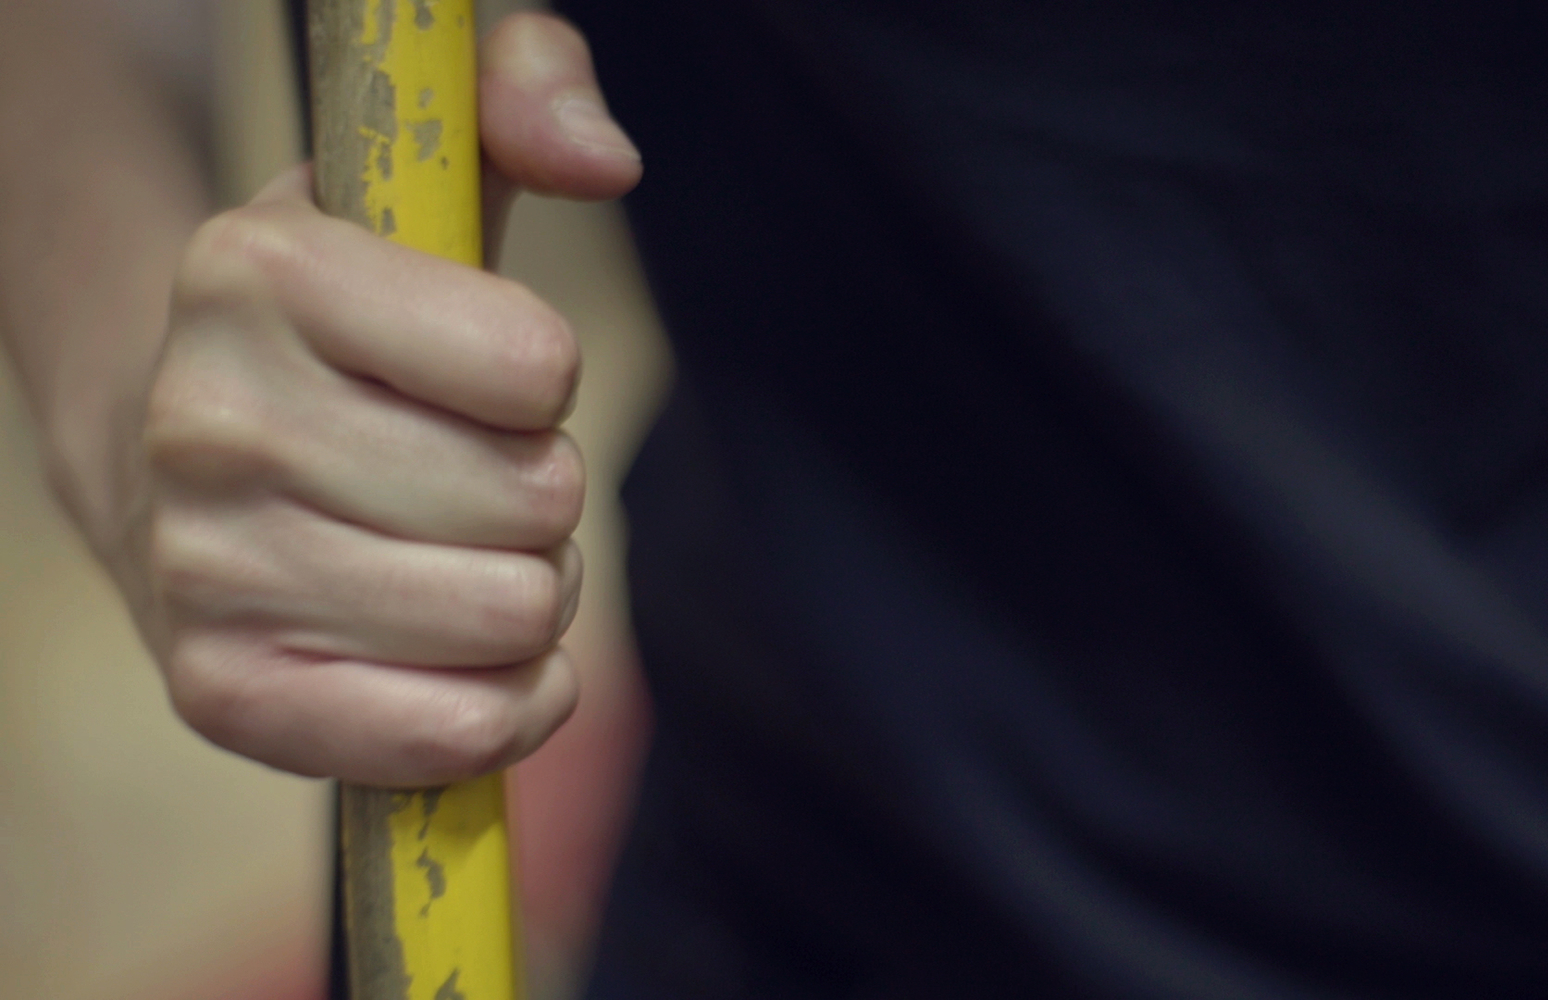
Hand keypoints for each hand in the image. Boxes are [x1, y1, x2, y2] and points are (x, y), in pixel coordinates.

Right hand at [124, 14, 641, 786]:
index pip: (534, 366)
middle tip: (472, 475)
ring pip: (509, 618)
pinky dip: (505, 705)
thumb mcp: (427, 165)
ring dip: (526, 595)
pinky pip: (450, 736)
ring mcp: (204, 568)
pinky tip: (476, 659)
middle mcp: (209, 421)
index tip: (487, 371)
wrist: (180, 439)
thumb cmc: (354, 314)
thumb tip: (606, 159)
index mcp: (259, 269)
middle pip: (535, 502)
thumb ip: (525, 92)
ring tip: (456, 553)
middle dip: (542, 494)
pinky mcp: (222, 694)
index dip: (543, 377)